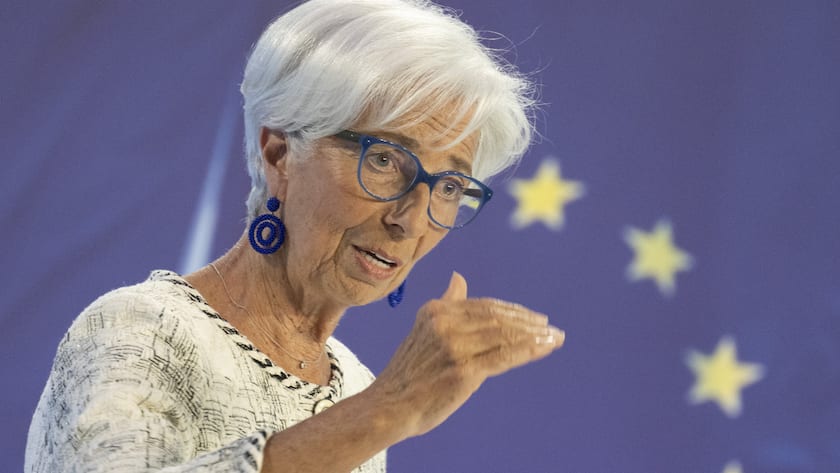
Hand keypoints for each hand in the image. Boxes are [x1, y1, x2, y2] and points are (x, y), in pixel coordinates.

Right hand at [372, 271, 564, 438]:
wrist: (388, 407)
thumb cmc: (409, 373)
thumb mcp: (424, 329)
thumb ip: (446, 304)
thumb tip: (459, 278)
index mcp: (436, 310)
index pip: (485, 305)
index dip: (513, 311)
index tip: (535, 318)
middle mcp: (445, 324)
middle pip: (498, 318)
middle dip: (528, 322)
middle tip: (551, 329)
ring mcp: (454, 347)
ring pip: (505, 335)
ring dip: (535, 336)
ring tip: (555, 339)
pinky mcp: (464, 371)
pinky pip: (505, 356)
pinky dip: (529, 350)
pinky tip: (544, 348)